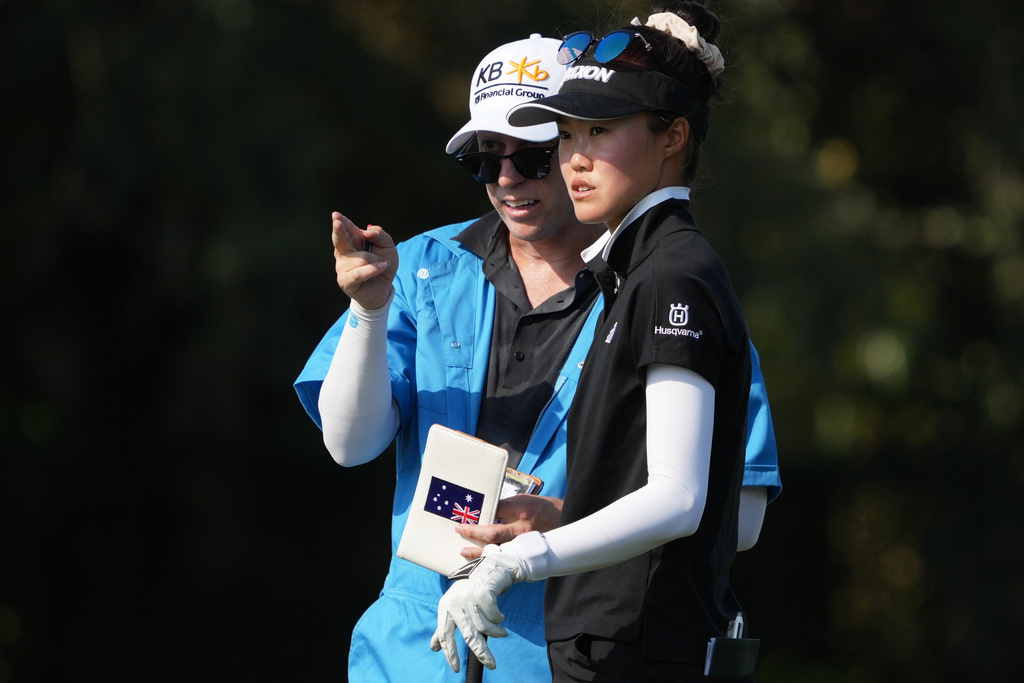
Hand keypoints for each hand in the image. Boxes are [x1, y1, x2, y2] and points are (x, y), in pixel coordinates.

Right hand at [331, 211, 397, 309]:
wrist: (384, 288)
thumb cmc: (383, 265)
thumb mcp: (388, 247)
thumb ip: (380, 235)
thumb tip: (366, 232)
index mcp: (353, 240)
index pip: (347, 229)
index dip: (342, 222)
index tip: (336, 215)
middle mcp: (345, 252)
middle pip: (341, 240)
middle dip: (339, 231)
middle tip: (337, 222)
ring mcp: (343, 267)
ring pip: (360, 258)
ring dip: (376, 260)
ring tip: (382, 264)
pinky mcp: (345, 281)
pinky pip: (358, 273)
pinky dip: (371, 269)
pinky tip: (382, 266)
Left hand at [430, 546, 526, 671]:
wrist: (490, 566)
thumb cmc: (470, 590)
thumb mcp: (454, 606)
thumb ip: (444, 626)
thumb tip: (433, 648)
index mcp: (445, 606)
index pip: (444, 634)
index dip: (449, 652)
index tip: (455, 668)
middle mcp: (455, 601)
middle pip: (467, 634)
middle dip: (481, 651)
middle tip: (491, 665)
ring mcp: (469, 596)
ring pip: (484, 626)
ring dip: (496, 632)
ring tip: (502, 633)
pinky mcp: (484, 592)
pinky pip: (494, 616)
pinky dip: (499, 619)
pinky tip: (501, 616)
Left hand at [456, 495, 562, 559]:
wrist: (564, 519)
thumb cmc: (541, 507)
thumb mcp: (523, 500)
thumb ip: (504, 507)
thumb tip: (485, 513)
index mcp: (521, 512)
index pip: (494, 515)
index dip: (478, 521)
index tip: (462, 523)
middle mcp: (522, 529)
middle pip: (494, 536)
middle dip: (474, 535)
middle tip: (460, 532)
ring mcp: (526, 544)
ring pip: (499, 551)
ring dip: (480, 553)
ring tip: (465, 552)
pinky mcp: (528, 554)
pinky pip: (508, 560)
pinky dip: (495, 561)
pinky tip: (483, 562)